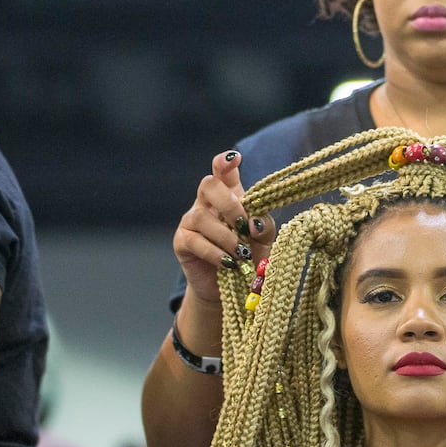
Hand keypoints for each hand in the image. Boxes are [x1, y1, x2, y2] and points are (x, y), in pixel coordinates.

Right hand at [172, 150, 275, 305]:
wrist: (232, 288)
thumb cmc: (250, 256)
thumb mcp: (264, 240)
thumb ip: (263, 226)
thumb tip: (254, 222)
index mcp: (228, 196)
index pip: (222, 171)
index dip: (225, 162)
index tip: (235, 158)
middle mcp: (206, 203)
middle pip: (208, 185)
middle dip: (228, 203)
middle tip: (244, 225)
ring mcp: (191, 221)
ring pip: (201, 216)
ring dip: (225, 236)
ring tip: (241, 254)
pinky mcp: (182, 242)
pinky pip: (194, 241)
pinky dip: (215, 252)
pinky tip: (229, 264)